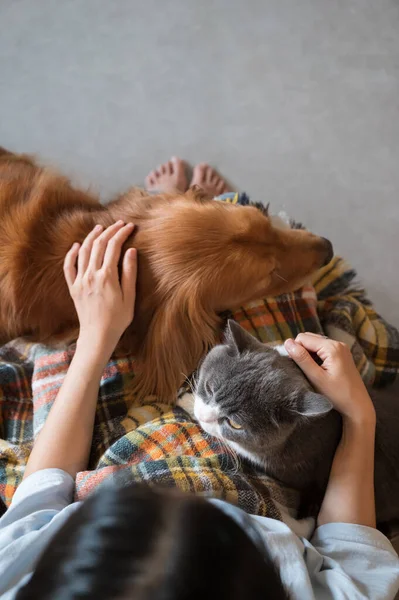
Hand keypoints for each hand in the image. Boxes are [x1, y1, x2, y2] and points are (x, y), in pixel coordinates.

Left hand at [64, 221, 136, 358]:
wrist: (97, 335)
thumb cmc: (118, 319)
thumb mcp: (130, 297)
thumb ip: (129, 273)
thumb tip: (131, 251)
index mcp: (107, 276)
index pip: (114, 246)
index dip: (122, 234)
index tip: (129, 227)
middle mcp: (91, 275)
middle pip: (99, 245)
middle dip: (110, 231)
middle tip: (119, 224)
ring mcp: (80, 280)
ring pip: (83, 251)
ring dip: (91, 237)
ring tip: (99, 228)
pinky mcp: (73, 287)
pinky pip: (69, 267)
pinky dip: (71, 254)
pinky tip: (76, 246)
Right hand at [284, 333, 374, 423]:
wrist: (358, 406)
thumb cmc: (337, 395)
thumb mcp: (316, 377)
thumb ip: (301, 358)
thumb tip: (287, 342)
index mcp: (332, 347)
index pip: (303, 338)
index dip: (295, 350)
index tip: (296, 366)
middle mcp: (338, 343)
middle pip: (310, 338)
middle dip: (302, 351)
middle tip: (303, 369)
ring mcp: (342, 348)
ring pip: (316, 343)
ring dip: (309, 354)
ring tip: (312, 371)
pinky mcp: (343, 355)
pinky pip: (324, 349)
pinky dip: (317, 357)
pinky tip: (319, 370)